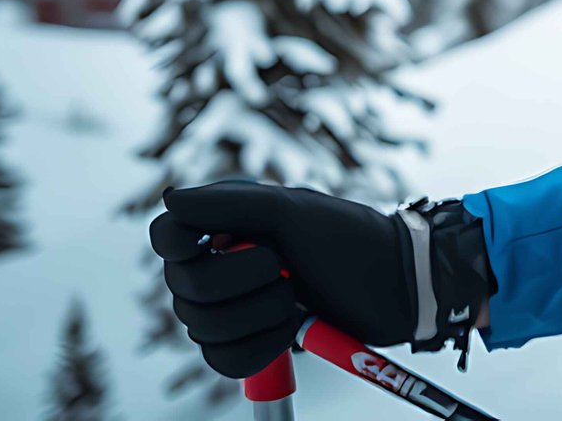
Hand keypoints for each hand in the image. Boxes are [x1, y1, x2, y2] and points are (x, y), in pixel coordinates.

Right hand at [150, 181, 415, 378]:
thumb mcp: (293, 210)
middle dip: (239, 283)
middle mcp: (222, 263)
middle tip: (284, 267)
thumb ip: (229, 204)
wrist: (393, 286)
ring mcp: (235, 305)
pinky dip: (259, 349)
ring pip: (202, 330)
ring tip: (296, 299)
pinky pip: (223, 362)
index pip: (167, 236)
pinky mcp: (251, 342)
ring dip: (257, 317)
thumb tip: (169, 199)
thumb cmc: (348, 237)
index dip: (179, 245)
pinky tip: (290, 331)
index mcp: (229, 222)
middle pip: (185, 288)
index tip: (217, 242)